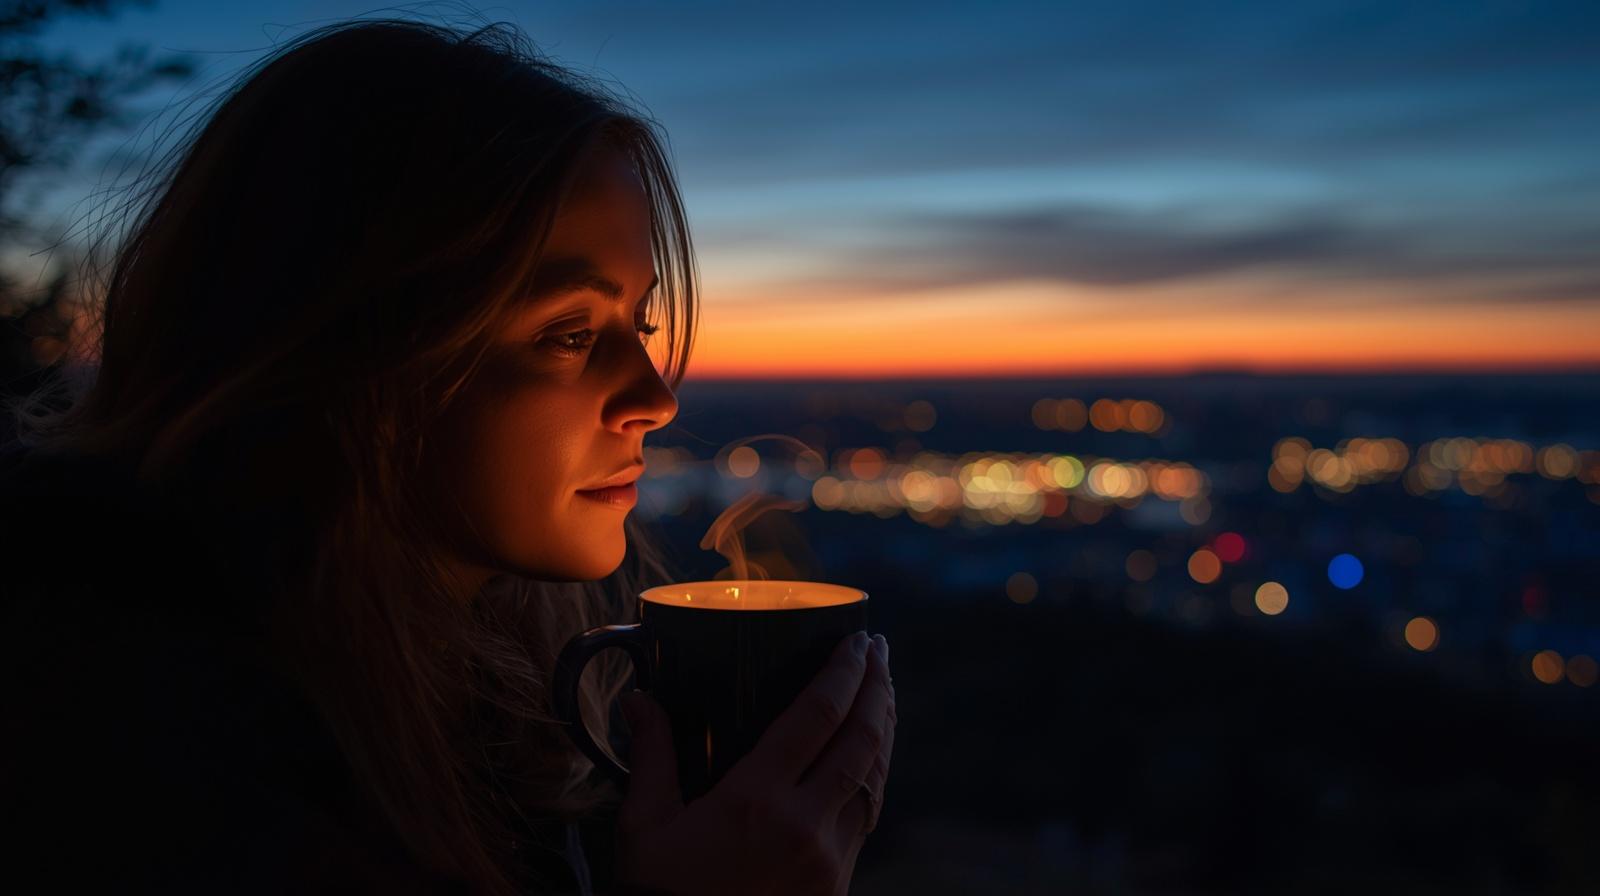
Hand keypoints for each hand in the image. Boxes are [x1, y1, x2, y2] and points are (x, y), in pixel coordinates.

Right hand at [612, 631, 896, 895]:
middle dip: (877, 689)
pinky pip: (866, 818)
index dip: (845, 672)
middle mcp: (804, 826)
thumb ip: (651, 756)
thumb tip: (638, 700)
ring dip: (883, 731)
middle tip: (879, 651)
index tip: (858, 641)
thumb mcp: (646, 825)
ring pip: (875, 780)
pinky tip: (867, 759)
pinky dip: (872, 778)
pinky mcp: (837, 886)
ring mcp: (828, 860)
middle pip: (862, 741)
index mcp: (755, 800)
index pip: (818, 716)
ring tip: (882, 694)